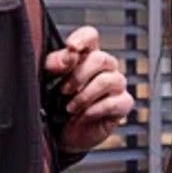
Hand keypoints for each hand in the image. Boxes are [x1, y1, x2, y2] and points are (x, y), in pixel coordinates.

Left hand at [46, 26, 135, 152]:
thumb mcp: (48, 81)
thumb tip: (68, 55)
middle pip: (100, 58)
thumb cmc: (56, 104)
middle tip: (63, 90)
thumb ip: (54, 64)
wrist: (61, 136)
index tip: (70, 48)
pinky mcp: (123, 104)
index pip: (90, 36)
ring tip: (70, 107)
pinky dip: (95, 110)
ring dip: (85, 96)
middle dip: (79, 76)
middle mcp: (104, 68)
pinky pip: (115, 102)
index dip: (82, 39)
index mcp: (85, 56)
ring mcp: (116, 85)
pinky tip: (83, 115)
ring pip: (108, 80)